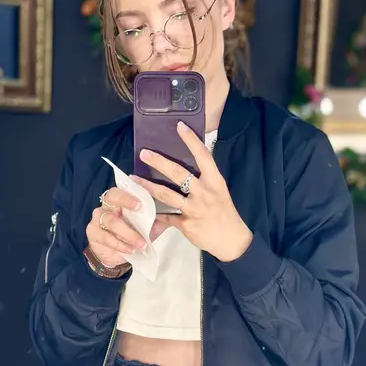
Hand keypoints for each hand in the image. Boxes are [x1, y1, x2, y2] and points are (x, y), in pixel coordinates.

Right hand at [86, 188, 148, 266]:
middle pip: (111, 197)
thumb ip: (155, 222)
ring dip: (128, 233)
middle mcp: (106, 206)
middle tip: (138, 208)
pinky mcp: (93, 233)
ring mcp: (97, 219)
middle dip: (125, 201)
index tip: (140, 202)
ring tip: (141, 244)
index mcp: (118, 202)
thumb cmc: (130, 237)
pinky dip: (120, 244)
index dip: (129, 194)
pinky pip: (106, 237)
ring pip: (111, 221)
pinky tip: (130, 250)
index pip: (121, 190)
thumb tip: (171, 217)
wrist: (115, 256)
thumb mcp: (145, 230)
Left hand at [130, 122, 252, 262]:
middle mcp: (205, 192)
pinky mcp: (187, 224)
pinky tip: (141, 210)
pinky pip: (166, 217)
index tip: (179, 126)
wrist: (232, 239)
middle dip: (159, 162)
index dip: (191, 140)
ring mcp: (195, 209)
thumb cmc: (223, 211)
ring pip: (167, 195)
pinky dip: (154, 215)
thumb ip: (202, 179)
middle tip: (144, 153)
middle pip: (179, 173)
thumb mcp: (218, 191)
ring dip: (148, 186)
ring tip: (134, 178)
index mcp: (215, 181)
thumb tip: (181, 167)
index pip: (203, 155)